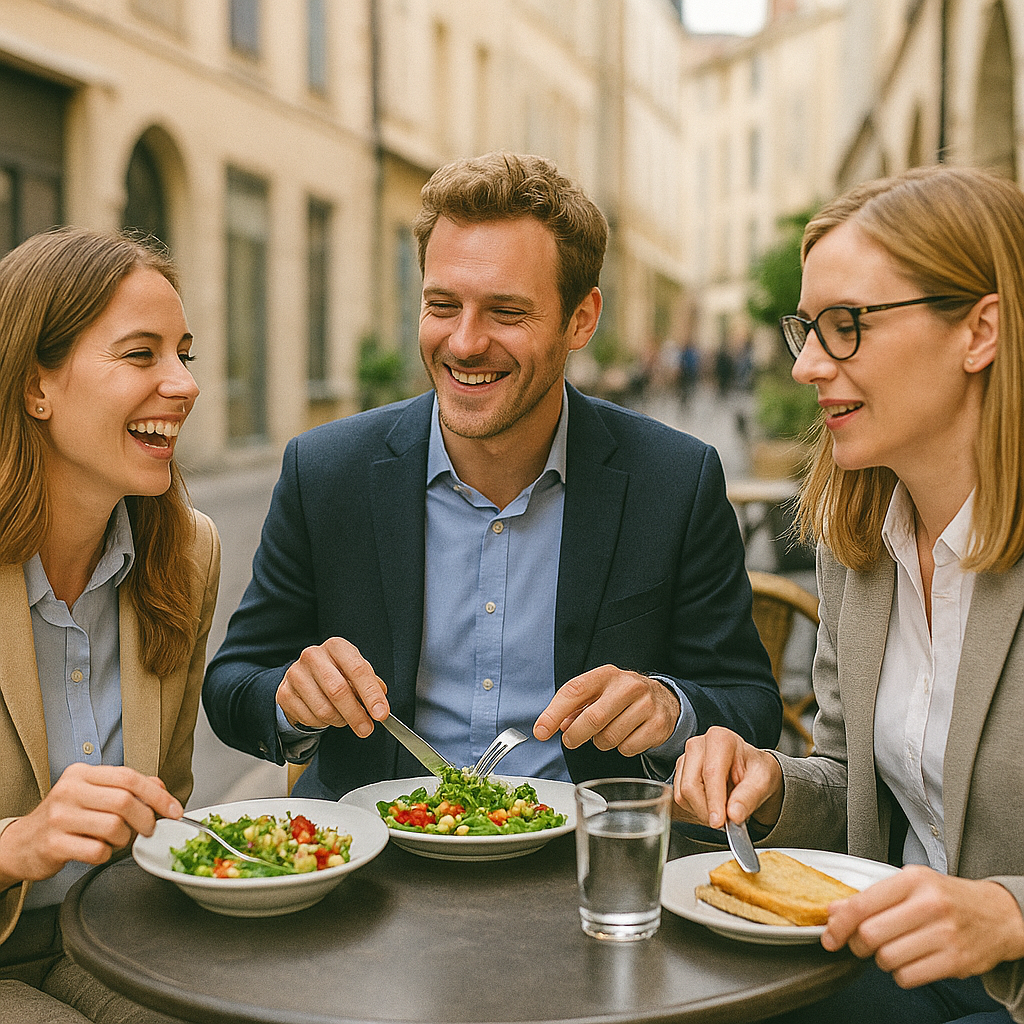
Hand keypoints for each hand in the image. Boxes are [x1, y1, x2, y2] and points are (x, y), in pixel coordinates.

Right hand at [0, 763, 181, 886]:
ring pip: (114, 826)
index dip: (157, 795)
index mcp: (83, 774)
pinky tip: (98, 851)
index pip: (129, 777)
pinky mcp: (53, 844)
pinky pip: (97, 851)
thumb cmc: (65, 818)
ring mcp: (59, 817)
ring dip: (124, 839)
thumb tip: (161, 788)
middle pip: (125, 801)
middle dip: (146, 819)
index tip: (174, 810)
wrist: (22, 844)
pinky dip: (106, 854)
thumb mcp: (93, 795)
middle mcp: (69, 790)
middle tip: (148, 830)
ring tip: (116, 840)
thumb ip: (127, 788)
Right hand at [276, 636, 388, 736]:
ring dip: (340, 720)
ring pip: (324, 709)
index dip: (371, 694)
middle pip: (338, 690)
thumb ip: (371, 685)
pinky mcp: (285, 693)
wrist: (305, 676)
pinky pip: (310, 718)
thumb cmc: (337, 673)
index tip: (381, 714)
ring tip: (345, 718)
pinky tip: (326, 715)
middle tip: (367, 729)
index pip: (358, 670)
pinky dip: (322, 723)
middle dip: (356, 714)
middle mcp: (313, 656)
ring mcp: (296, 674)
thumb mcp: (356, 672)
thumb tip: (380, 704)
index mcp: (336, 646)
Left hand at [533, 666, 679, 756]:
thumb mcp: (597, 692)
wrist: (663, 698)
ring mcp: (646, 705)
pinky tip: (626, 736)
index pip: (575, 690)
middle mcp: (628, 686)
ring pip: (609, 738)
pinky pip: (627, 749)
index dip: (554, 712)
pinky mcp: (658, 725)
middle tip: (570, 740)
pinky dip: (621, 749)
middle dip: (575, 735)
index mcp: (607, 674)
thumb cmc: (620, 696)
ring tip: (608, 731)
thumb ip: (574, 706)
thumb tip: (554, 725)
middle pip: (593, 718)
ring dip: (601, 742)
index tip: (541, 731)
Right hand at [672, 726, 782, 828]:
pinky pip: (679, 799)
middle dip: (707, 810)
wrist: (750, 771)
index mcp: (720, 739)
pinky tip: (712, 805)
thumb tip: (733, 814)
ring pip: (682, 794)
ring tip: (723, 810)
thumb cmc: (756, 771)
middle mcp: (698, 745)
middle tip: (726, 822)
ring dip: (702, 811)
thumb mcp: (762, 782)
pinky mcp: (680, 772)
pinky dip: (695, 809)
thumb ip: (749, 797)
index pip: (711, 773)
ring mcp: (686, 758)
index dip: (714, 800)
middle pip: (691, 785)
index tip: (720, 822)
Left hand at [822, 865, 1023, 987]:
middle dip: (858, 944)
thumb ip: (872, 896)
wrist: (998, 914)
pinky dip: (900, 974)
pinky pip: (908, 977)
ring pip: (887, 958)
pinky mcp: (956, 961)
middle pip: (870, 935)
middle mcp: (929, 904)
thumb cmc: (947, 897)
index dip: (839, 924)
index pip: (862, 904)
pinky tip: (909, 960)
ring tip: (893, 948)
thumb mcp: (910, 885)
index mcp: (912, 880)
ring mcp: (945, 934)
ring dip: (881, 960)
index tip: (830, 936)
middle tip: (863, 942)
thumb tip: (834, 911)